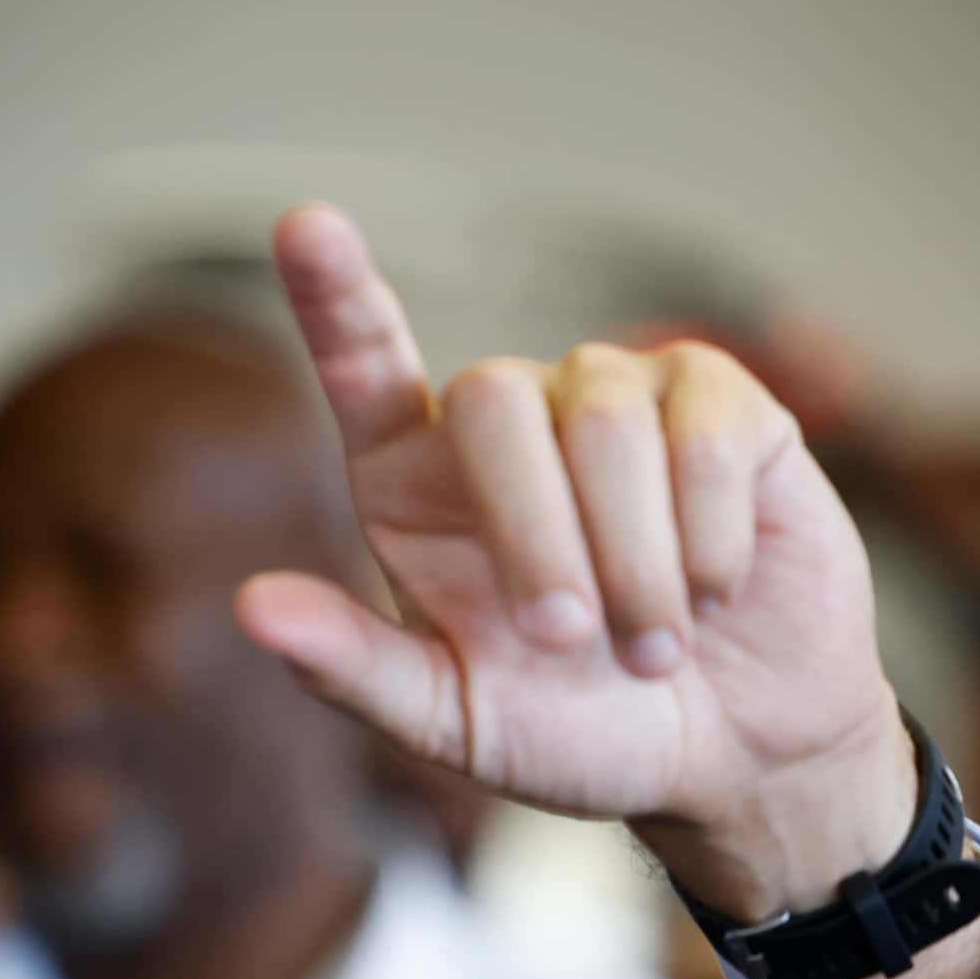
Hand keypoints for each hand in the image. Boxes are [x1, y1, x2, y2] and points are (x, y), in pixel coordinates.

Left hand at [237, 203, 919, 932]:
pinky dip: (708, 538)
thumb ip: (352, 669)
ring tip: (652, 648)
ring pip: (604, 423)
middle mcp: (506, 420)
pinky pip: (707, 436)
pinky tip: (714, 591)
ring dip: (634, 562)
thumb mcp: (452, 722)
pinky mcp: (720, 405)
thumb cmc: (573, 730)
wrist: (728, 754)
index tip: (305, 224)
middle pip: (492, 398)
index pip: (364, 361)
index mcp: (414, 481)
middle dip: (535, 530)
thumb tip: (251, 608)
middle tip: (570, 640)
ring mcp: (613, 399)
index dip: (336, 292)